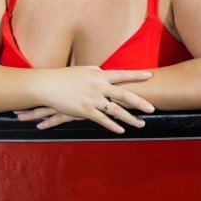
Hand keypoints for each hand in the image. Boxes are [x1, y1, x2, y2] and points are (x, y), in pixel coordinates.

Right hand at [26, 67, 155, 133]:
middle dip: (139, 102)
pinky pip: (102, 120)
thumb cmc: (65, 76)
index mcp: (99, 74)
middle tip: (152, 108)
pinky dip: (113, 126)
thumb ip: (96, 70)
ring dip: (129, 118)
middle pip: (124, 95)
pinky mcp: (85, 111)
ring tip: (141, 123)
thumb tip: (104, 70)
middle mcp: (99, 86)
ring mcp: (93, 99)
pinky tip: (121, 130)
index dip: (136, 75)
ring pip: (116, 111)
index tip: (149, 75)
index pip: (122, 74)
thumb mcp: (83, 69)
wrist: (49, 85)